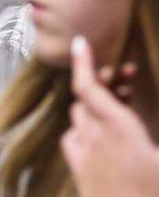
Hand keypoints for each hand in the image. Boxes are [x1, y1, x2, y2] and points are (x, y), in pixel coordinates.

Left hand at [61, 36, 155, 196]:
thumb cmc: (153, 189)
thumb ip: (156, 125)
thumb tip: (136, 119)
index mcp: (119, 131)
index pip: (90, 88)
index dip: (84, 64)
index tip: (79, 42)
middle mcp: (94, 140)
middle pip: (85, 100)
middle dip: (102, 84)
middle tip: (128, 77)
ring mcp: (83, 157)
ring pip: (78, 119)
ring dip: (94, 107)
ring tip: (121, 104)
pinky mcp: (79, 172)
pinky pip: (74, 140)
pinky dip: (85, 129)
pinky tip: (102, 133)